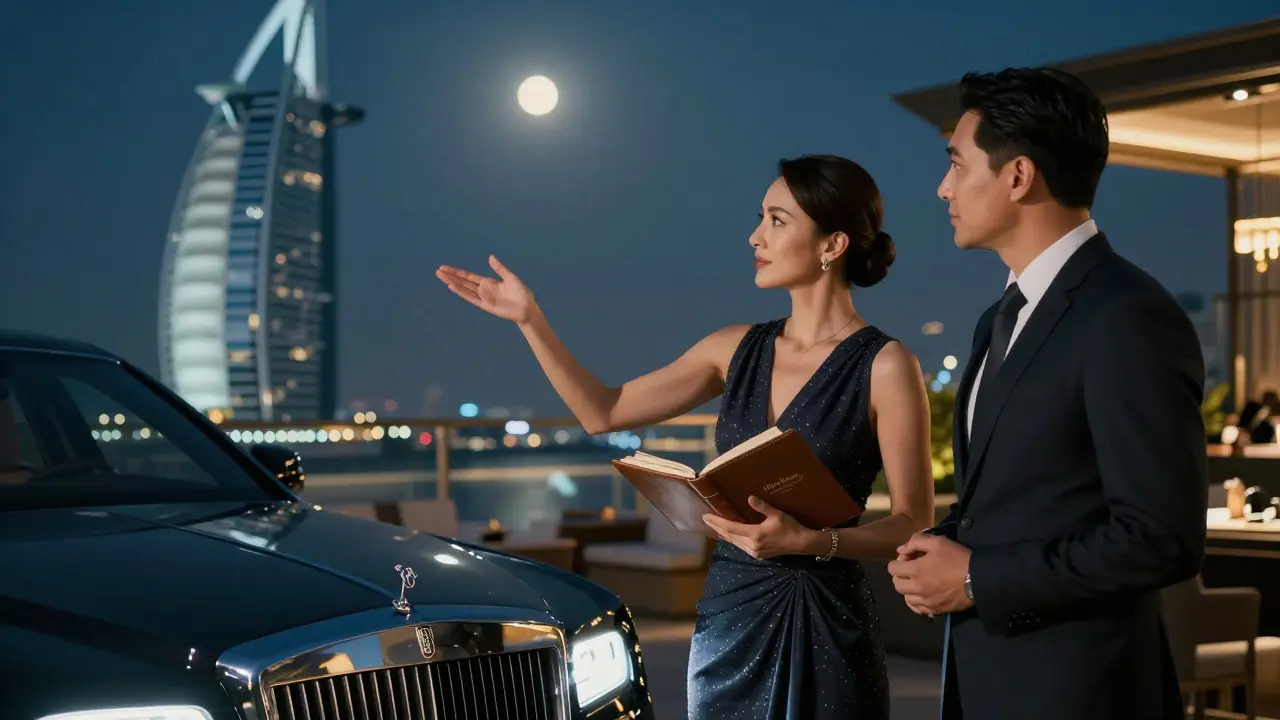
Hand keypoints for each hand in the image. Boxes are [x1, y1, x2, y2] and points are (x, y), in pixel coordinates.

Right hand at [436, 256, 536, 323]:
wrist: (527, 308)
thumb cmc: (521, 293)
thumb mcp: (511, 277)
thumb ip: (500, 268)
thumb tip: (490, 257)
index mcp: (488, 282)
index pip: (469, 276)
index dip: (457, 272)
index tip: (445, 268)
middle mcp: (483, 290)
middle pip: (463, 282)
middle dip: (451, 276)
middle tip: (438, 271)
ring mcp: (483, 298)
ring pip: (464, 289)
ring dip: (453, 283)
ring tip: (441, 277)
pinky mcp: (485, 305)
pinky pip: (471, 298)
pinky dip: (462, 292)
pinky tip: (453, 287)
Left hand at [702, 496, 820, 560]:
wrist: (801, 543)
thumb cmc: (790, 527)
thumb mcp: (777, 514)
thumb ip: (762, 507)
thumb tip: (749, 498)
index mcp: (755, 534)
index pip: (730, 528)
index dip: (717, 522)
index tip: (706, 516)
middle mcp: (752, 545)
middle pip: (729, 536)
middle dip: (717, 528)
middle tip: (706, 519)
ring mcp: (754, 552)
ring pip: (734, 542)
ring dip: (724, 534)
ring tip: (714, 526)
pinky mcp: (758, 555)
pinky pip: (741, 546)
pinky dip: (733, 539)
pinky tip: (729, 535)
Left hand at [886, 532, 972, 616]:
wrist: (978, 578)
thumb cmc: (957, 558)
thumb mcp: (938, 542)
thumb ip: (916, 542)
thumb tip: (900, 550)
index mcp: (916, 570)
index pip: (892, 569)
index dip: (898, 561)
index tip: (910, 558)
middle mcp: (917, 588)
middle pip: (897, 585)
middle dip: (900, 576)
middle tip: (912, 570)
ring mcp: (926, 601)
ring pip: (906, 598)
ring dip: (908, 589)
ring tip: (919, 582)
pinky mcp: (936, 610)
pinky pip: (919, 609)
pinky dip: (917, 602)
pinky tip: (924, 595)